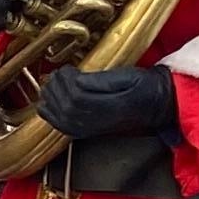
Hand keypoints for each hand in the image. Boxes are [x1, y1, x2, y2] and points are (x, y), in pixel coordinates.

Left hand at [35, 62, 178, 140]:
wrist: (153, 106)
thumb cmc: (143, 87)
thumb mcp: (129, 76)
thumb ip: (103, 80)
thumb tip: (78, 80)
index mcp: (110, 106)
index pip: (77, 95)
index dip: (67, 80)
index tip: (69, 68)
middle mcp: (98, 122)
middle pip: (66, 105)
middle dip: (57, 86)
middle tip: (58, 73)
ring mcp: (89, 129)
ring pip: (60, 115)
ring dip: (51, 97)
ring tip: (52, 83)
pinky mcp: (84, 131)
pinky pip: (60, 126)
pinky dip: (49, 114)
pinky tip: (45, 103)